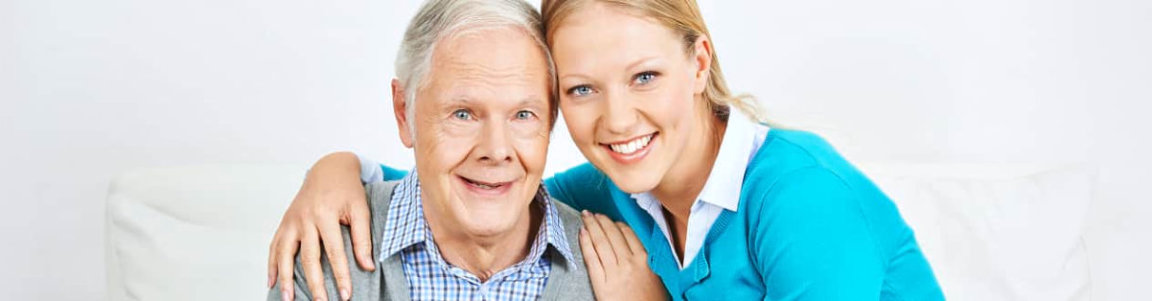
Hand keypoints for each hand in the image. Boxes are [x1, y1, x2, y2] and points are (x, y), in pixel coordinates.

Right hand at [267, 152, 372, 300]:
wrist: (329, 169)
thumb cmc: (347, 190)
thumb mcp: (361, 209)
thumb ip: (363, 238)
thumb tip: (368, 266)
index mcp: (325, 214)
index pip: (334, 252)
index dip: (340, 276)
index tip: (345, 295)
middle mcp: (305, 218)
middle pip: (308, 257)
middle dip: (314, 283)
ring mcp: (291, 221)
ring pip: (285, 254)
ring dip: (285, 278)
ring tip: (288, 299)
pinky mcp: (285, 222)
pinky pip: (275, 246)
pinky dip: (272, 265)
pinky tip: (272, 282)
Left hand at [579, 211, 668, 300]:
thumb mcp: (656, 277)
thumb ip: (646, 260)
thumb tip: (634, 246)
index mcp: (645, 260)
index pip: (629, 233)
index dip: (617, 224)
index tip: (610, 220)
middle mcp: (630, 263)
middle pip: (613, 234)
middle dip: (601, 220)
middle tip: (593, 213)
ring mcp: (615, 272)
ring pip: (601, 242)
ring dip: (592, 226)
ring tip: (585, 217)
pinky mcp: (602, 284)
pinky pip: (591, 257)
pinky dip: (585, 243)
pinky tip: (581, 233)